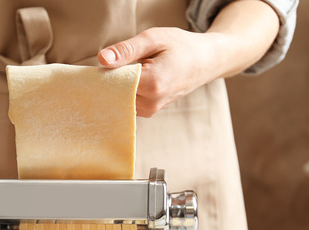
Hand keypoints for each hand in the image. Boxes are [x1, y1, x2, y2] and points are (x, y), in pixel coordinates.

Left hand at [98, 27, 218, 116]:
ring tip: (131, 68)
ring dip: (118, 86)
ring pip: (120, 99)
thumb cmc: (182, 46)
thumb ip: (126, 50)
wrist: (206, 61)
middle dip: (110, 79)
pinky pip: (128, 102)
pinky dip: (124, 91)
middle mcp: (151, 102)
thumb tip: (102, 59)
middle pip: (115, 93)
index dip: (105, 71)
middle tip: (117, 62)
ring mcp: (151, 110)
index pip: (113, 82)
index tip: (105, 61)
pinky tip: (132, 79)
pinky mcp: (150, 111)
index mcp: (152, 83)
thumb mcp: (154, 39)